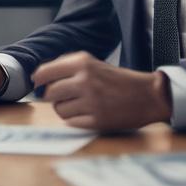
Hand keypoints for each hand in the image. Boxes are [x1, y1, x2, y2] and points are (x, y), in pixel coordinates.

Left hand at [31, 52, 172, 131]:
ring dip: (65, 109)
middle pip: (49, 94)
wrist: (147, 95)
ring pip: (59, 110)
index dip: (39, 80)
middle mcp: (84, 80)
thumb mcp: (92, 64)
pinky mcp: (96, 120)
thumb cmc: (117, 79)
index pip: (45, 72)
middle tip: (66, 96)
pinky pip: (70, 123)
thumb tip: (38, 78)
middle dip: (54, 97)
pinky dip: (76, 120)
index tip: (38, 84)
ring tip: (81, 104)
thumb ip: (66, 67)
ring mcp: (91, 101)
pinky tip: (88, 113)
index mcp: (82, 62)